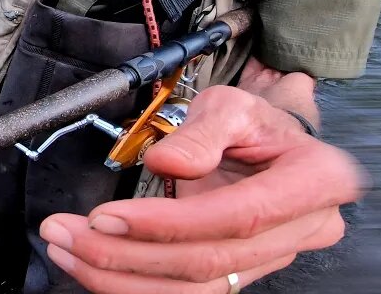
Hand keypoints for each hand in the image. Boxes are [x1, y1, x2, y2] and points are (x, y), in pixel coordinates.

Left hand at [39, 85, 365, 292]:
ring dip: (119, 278)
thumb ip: (201, 133)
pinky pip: (185, 293)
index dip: (167, 224)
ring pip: (193, 290)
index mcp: (314, 182)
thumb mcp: (232, 105)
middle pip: (209, 262)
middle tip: (66, 233)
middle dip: (126, 255)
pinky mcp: (239, 276)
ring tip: (66, 248)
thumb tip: (167, 164)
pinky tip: (91, 266)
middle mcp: (301, 232)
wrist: (271, 142)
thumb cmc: (255, 121)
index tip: (105, 216)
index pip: (236, 218)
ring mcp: (270, 261)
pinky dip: (132, 285)